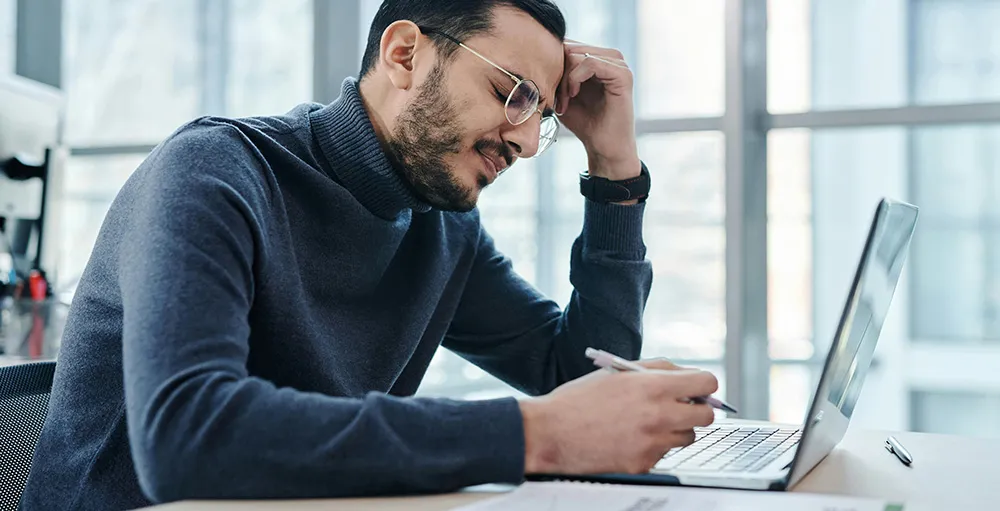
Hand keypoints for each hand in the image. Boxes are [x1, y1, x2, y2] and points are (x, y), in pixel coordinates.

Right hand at [519, 366, 717, 474]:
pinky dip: (654, 446)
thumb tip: (686, 373)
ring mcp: (653, 443)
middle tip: (680, 407)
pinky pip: (664, 454)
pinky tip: (631, 438)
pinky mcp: (644, 464)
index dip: (704, 385)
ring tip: (648, 423)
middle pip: (707, 415)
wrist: (551, 432)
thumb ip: (656, 369)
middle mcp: (658, 415)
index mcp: (652, 386)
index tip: (697, 388)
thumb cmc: (579, 400)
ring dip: (676, 429)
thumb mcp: (617, 372)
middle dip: (696, 409)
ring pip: (688, 437)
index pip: (706, 383)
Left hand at [556, 40, 639, 181]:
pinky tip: (572, 95)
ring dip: (564, 79)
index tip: (550, 93)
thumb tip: (536, 53)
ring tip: (564, 102)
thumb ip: (555, 72)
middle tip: (557, 100)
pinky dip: (575, 79)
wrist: (603, 147)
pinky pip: (590, 62)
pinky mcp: (623, 75)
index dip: (552, 66)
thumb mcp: (562, 93)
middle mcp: (610, 56)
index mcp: (598, 56)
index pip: (566, 44)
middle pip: (569, 47)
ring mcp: (619, 63)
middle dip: (557, 73)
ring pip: (577, 54)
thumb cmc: (583, 122)